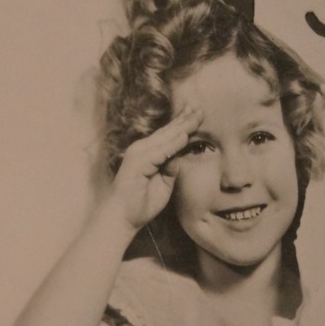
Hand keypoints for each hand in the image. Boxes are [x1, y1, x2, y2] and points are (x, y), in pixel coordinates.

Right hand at [106, 106, 202, 232]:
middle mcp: (143, 148)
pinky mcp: (139, 163)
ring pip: (165, 137)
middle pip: (168, 131)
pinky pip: (160, 152)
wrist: (123, 217)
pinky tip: (184, 136)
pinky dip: (172, 144)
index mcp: (148, 152)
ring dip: (182, 126)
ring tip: (197, 116)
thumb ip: (172, 168)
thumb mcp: (164, 183)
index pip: (169, 135)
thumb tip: (180, 155)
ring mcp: (139, 154)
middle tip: (201, 108)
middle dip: (185, 119)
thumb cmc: (141, 202)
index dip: (183, 124)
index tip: (197, 114)